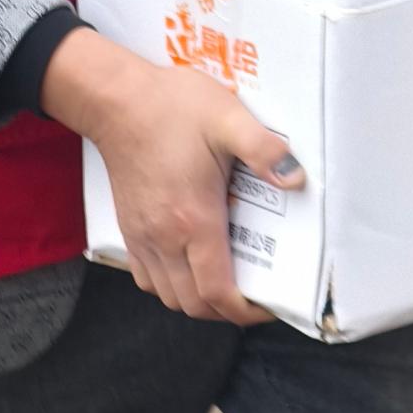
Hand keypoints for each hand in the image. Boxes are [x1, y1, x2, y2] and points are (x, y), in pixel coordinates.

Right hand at [39, 26, 304, 324]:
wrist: (117, 100)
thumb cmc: (171, 108)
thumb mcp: (227, 118)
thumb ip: (264, 150)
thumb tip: (295, 179)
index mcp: (192, 220)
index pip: (217, 293)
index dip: (245, 312)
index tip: (266, 307)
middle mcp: (163, 238)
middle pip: (193, 305)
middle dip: (226, 311)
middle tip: (254, 296)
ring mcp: (141, 237)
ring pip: (168, 297)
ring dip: (199, 301)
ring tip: (227, 283)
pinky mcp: (129, 229)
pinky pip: (147, 278)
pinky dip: (171, 285)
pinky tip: (189, 265)